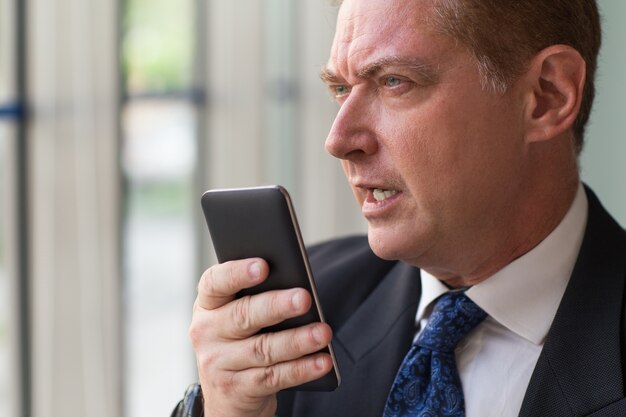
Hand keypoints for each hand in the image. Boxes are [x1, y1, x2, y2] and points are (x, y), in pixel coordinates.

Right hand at [189, 258, 333, 416]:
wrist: (227, 397)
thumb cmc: (240, 343)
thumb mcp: (237, 319)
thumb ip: (256, 298)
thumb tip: (297, 288)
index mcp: (208, 305)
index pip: (215, 282)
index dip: (237, 273)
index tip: (263, 266)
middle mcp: (206, 332)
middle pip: (243, 315)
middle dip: (276, 306)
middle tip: (304, 299)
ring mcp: (217, 364)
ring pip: (263, 348)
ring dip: (297, 340)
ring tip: (323, 333)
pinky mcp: (235, 390)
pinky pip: (273, 377)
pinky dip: (301, 369)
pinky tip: (322, 361)